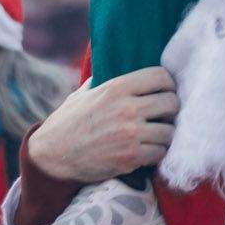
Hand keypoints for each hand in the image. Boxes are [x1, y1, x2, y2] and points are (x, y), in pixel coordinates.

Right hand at [25, 67, 176, 182]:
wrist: (53, 154)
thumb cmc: (68, 121)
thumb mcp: (85, 92)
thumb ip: (104, 81)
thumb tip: (115, 67)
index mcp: (117, 87)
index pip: (161, 76)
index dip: (168, 84)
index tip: (165, 91)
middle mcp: (127, 108)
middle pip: (171, 102)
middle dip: (170, 109)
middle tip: (163, 115)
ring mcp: (130, 134)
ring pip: (169, 131)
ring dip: (165, 134)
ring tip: (156, 135)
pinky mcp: (131, 157)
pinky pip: (160, 153)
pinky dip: (156, 153)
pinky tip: (147, 151)